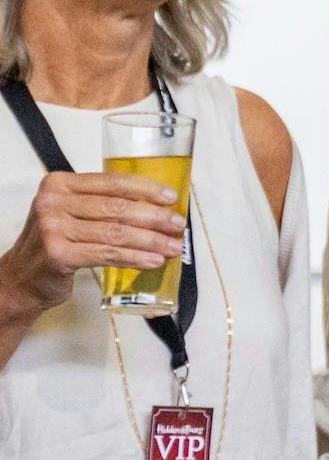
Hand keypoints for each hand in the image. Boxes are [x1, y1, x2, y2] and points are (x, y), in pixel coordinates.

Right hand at [5, 169, 184, 307]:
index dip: (146, 189)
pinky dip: (135, 258)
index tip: (171, 198)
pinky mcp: (58, 254)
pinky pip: (107, 254)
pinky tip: (153, 260)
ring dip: (150, 241)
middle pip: (117, 208)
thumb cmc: (54, 243)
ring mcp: (53, 228)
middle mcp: (53, 202)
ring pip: (115, 232)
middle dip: (154, 217)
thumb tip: (156, 206)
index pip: (112, 182)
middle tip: (177, 226)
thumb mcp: (71, 213)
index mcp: (59, 184)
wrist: (20, 277)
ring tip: (172, 247)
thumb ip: (102, 204)